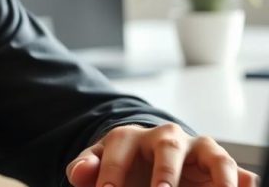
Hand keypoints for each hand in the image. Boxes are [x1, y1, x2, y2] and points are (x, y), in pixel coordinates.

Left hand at [65, 123, 258, 186]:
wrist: (147, 158)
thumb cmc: (122, 163)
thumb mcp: (100, 163)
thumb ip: (86, 168)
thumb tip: (78, 173)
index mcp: (130, 136)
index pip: (119, 150)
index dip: (112, 172)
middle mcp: (166, 137)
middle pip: (167, 147)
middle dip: (165, 172)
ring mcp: (196, 147)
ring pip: (211, 155)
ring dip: (215, 177)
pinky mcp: (218, 162)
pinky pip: (233, 169)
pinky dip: (239, 180)